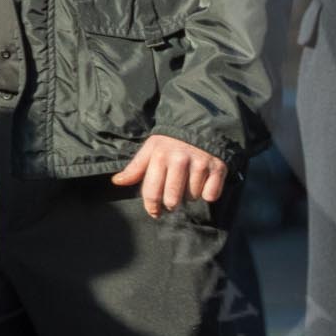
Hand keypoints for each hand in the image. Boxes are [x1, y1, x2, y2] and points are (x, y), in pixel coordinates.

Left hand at [112, 133, 227, 218]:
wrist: (201, 124)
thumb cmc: (171, 141)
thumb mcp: (151, 149)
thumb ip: (135, 168)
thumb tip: (117, 182)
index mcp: (160, 156)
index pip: (152, 193)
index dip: (152, 207)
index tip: (155, 211)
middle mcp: (180, 160)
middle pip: (173, 200)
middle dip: (171, 203)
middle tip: (173, 197)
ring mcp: (200, 163)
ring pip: (192, 197)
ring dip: (190, 196)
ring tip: (189, 184)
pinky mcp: (218, 167)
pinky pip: (211, 195)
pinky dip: (208, 193)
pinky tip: (205, 183)